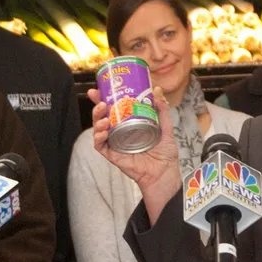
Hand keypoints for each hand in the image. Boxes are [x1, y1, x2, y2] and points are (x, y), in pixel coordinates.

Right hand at [89, 86, 181, 218]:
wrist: (165, 173)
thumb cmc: (165, 154)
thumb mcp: (165, 127)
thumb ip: (162, 110)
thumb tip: (157, 90)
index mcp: (129, 125)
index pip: (114, 109)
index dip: (104, 98)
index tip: (99, 88)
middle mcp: (119, 133)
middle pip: (102, 117)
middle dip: (96, 107)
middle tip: (98, 99)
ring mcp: (115, 144)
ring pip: (98, 130)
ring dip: (97, 120)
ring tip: (103, 114)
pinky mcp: (113, 155)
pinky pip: (100, 146)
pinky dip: (98, 138)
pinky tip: (102, 131)